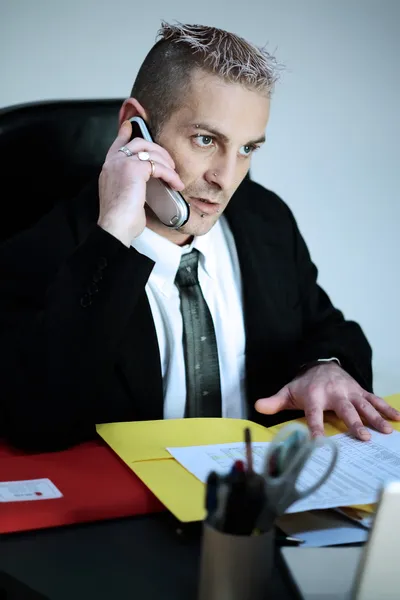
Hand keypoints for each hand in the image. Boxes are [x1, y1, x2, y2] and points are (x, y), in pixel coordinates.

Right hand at [97, 120, 184, 245]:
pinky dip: (170, 175)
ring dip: (167, 164)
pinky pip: (158, 166)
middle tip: (169, 162)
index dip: (125, 133)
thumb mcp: (125, 198)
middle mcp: (113, 162)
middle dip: (158, 149)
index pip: (117, 144)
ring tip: (175, 177)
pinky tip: (176, 184)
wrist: (115, 226)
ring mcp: (122, 163)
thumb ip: (131, 185)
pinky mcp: (134, 169)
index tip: (131, 125)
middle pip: (139, 143)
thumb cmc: (121, 220)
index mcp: (109, 168)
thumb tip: (145, 187)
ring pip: (151, 152)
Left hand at [255, 362, 399, 440]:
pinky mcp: (360, 390)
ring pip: (363, 405)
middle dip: (354, 423)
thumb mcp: (288, 391)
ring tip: (386, 431)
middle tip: (364, 438)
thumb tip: (256, 406)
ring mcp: (349, 391)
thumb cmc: (304, 384)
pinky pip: (375, 399)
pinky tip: (398, 418)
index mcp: (314, 396)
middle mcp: (334, 393)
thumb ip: (274, 402)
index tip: (318, 442)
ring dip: (375, 417)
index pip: (314, 414)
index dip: (316, 428)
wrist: (321, 362)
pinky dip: (387, 408)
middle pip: (345, 410)